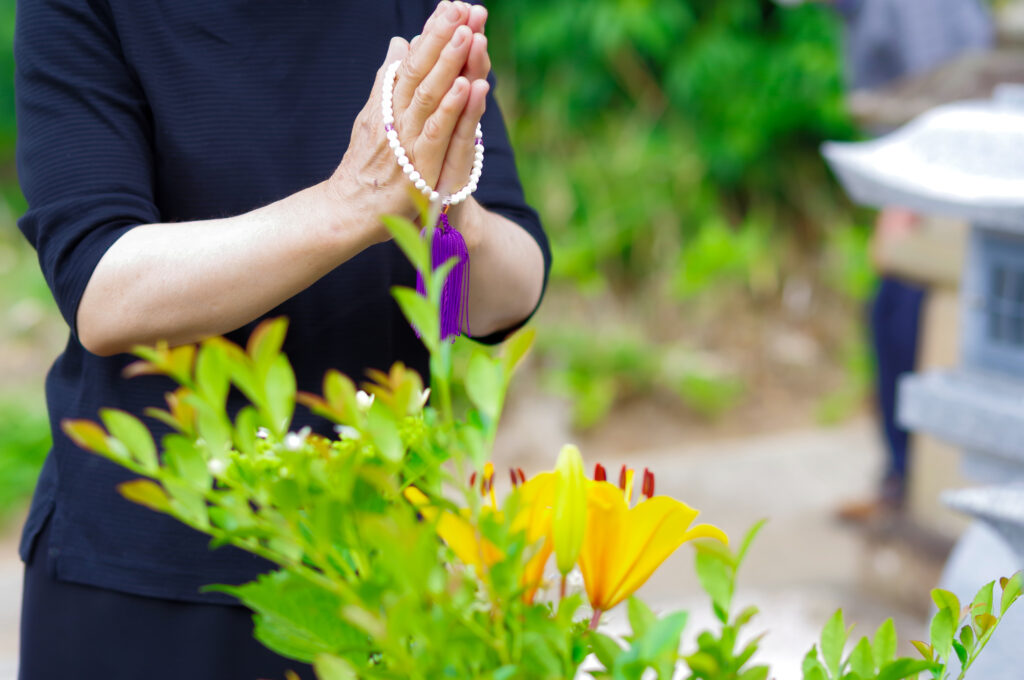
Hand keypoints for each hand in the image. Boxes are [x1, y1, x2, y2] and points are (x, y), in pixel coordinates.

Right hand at [329, 2, 490, 238]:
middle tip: (460, 7)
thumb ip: (388, 82)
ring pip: (428, 95)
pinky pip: (435, 133)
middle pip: (420, 69)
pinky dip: (450, 109)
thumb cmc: (364, 168)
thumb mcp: (373, 118)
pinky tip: (466, 86)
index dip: (431, 32)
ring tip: (466, 32)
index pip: (411, 60)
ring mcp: (405, 141)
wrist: (347, 212)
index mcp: (387, 104)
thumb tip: (400, 43)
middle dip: (441, 36)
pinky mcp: (416, 167)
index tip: (449, 5)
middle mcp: (394, 117)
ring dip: (448, 63)